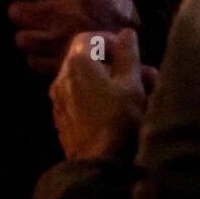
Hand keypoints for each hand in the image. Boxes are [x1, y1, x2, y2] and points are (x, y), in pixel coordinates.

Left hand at [8, 0, 138, 75]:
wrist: (133, 46)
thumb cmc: (111, 7)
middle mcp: (62, 13)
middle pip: (16, 11)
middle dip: (26, 11)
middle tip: (42, 12)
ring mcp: (58, 42)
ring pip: (21, 37)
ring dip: (32, 35)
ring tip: (48, 32)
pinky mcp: (57, 66)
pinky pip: (31, 59)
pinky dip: (40, 55)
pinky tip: (55, 49)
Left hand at [50, 29, 152, 159]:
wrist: (98, 165)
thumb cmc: (118, 120)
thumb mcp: (131, 84)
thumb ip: (128, 54)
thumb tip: (126, 33)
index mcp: (77, 63)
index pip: (88, 38)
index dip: (110, 41)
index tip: (129, 53)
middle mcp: (61, 78)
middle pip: (87, 60)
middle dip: (115, 65)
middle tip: (141, 76)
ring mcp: (58, 101)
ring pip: (85, 82)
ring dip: (109, 82)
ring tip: (136, 95)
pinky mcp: (62, 120)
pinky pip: (79, 100)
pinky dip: (97, 98)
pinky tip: (117, 112)